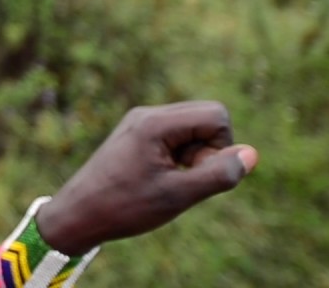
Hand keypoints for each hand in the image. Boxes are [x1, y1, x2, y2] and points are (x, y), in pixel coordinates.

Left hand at [34, 101, 259, 255]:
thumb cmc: (124, 205)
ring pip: (193, 129)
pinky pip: (176, 138)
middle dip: (208, 149)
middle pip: (206, 117)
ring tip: (167, 180)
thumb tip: (251, 153)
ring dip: (193, 155)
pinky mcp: (137, 135)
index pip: (217, 114)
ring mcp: (140, 123)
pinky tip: (159, 178)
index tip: (194, 172)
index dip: (219, 147)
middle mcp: (147, 114)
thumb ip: (218, 174)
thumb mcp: (178, 195)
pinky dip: (179, 158)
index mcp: (155, 122)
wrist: (78, 213)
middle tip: (182, 176)